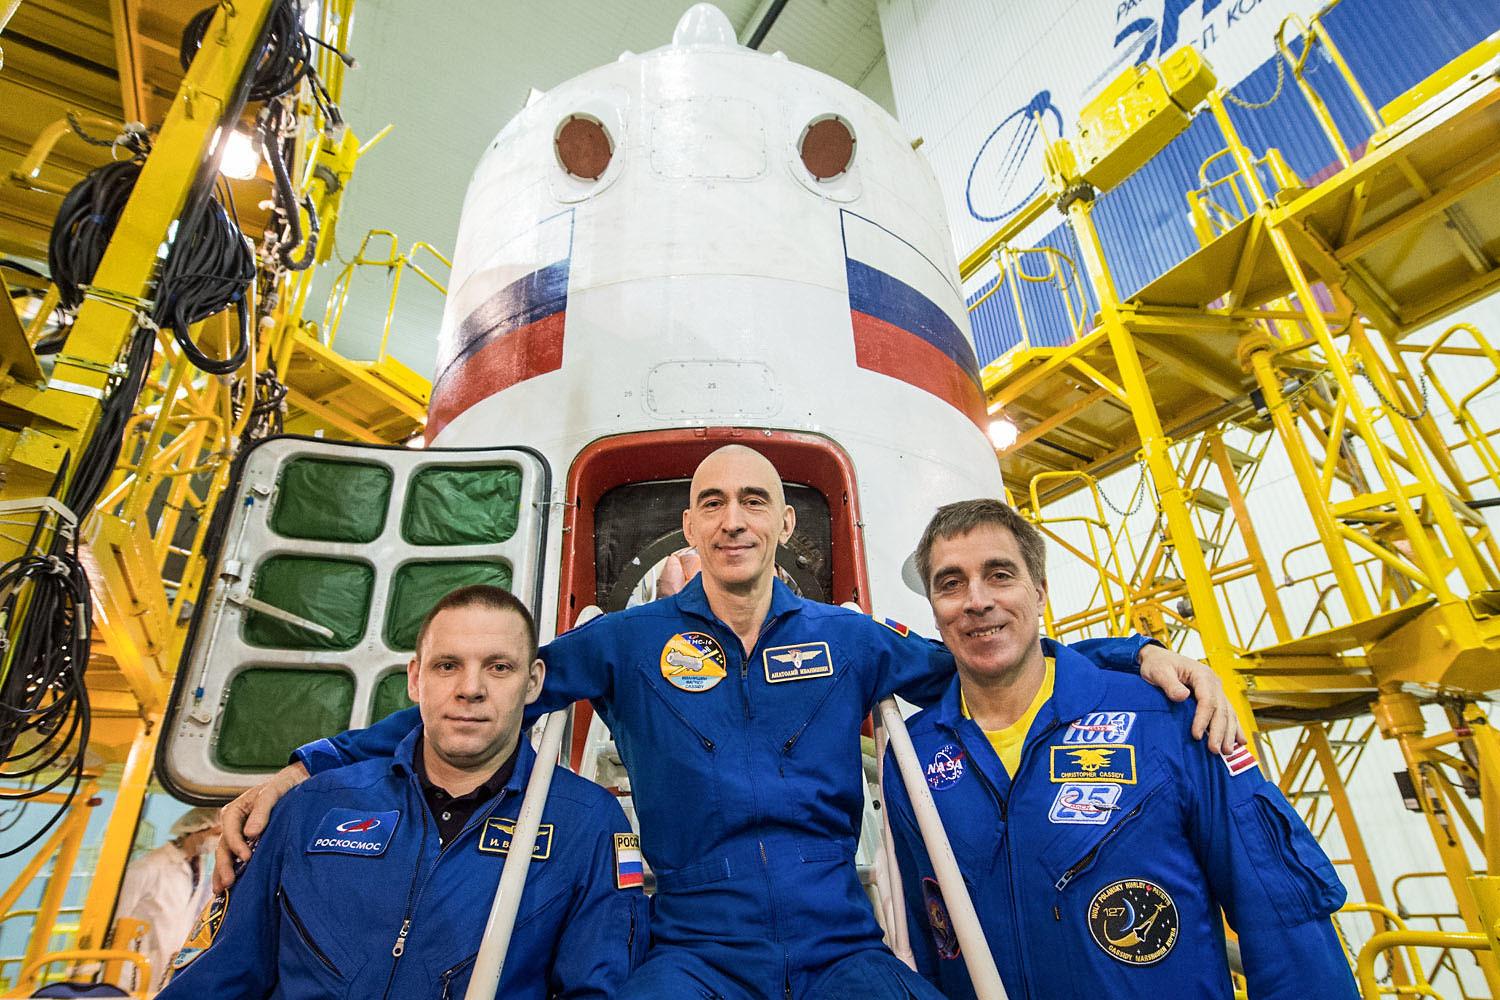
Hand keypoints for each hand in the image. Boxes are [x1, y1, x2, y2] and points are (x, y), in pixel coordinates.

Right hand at [213, 762, 308, 891]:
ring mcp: (238, 835)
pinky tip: (230, 888)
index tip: (246, 857)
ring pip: (226, 856)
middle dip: (224, 866)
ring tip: (221, 891)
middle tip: (228, 883)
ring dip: (223, 873)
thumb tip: (250, 833)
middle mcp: (232, 825)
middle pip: (224, 847)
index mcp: (234, 811)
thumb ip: (261, 811)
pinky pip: (236, 858)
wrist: (294, 784)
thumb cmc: (281, 787)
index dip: (236, 845)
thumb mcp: (272, 793)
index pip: (230, 832)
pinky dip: (232, 871)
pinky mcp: (247, 844)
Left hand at [1137, 645, 1246, 753]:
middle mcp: (1214, 682)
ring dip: (1229, 733)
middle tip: (1214, 750)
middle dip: (1219, 731)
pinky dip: (1234, 728)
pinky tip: (1240, 742)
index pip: (1207, 700)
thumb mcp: (1158, 671)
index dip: (1203, 719)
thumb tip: (1183, 696)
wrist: (1158, 658)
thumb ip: (1169, 684)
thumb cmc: (1157, 664)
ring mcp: (1216, 690)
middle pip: (1221, 709)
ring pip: (1228, 713)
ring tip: (1227, 752)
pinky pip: (1228, 713)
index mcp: (1202, 675)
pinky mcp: (1215, 697)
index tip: (1196, 736)